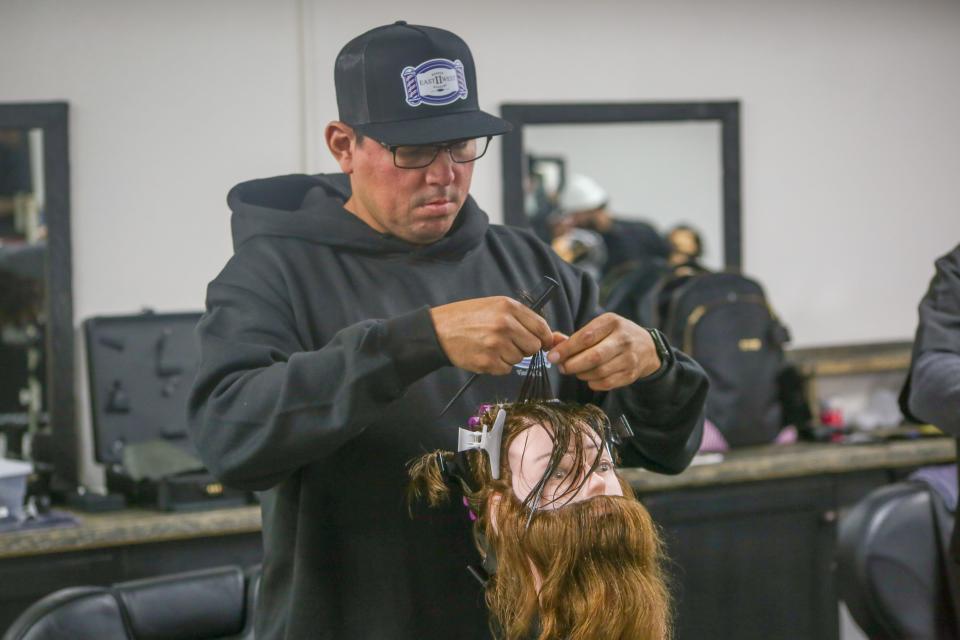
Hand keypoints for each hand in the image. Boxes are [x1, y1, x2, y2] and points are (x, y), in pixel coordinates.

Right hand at [430, 297, 553, 374]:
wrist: (439, 330)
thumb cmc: (467, 317)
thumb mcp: (494, 305)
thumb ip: (519, 317)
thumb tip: (544, 335)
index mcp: (509, 307)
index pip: (541, 327)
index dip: (544, 338)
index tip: (542, 342)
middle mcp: (505, 324)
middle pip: (533, 346)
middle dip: (524, 348)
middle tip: (509, 343)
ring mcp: (496, 344)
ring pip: (519, 359)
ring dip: (509, 357)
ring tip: (492, 347)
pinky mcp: (488, 361)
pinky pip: (505, 369)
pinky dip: (498, 366)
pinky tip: (485, 355)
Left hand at [547, 313, 660, 390]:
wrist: (647, 347)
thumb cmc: (615, 335)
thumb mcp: (599, 327)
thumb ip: (575, 336)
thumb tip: (552, 341)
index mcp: (612, 322)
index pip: (586, 337)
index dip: (567, 348)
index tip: (552, 356)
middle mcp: (623, 339)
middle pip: (594, 357)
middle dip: (572, 364)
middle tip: (562, 367)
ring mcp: (629, 358)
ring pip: (599, 372)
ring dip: (581, 374)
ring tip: (576, 370)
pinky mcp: (631, 374)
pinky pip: (606, 383)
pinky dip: (593, 383)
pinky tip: (589, 377)